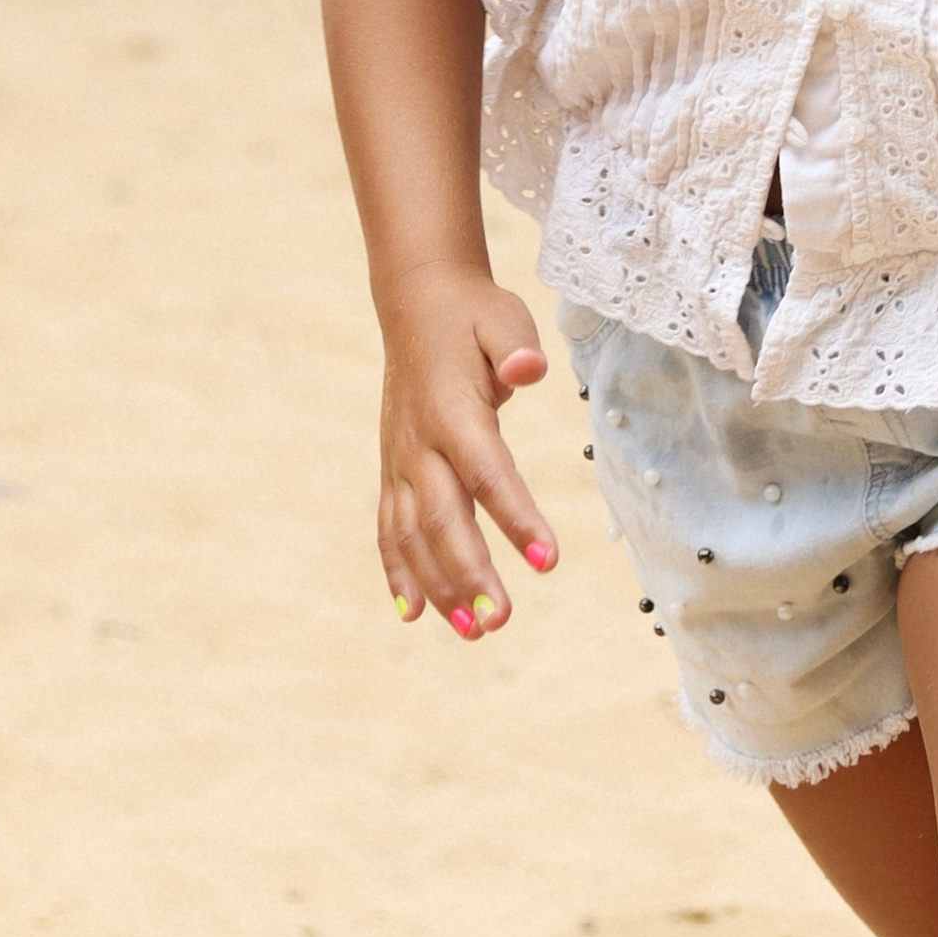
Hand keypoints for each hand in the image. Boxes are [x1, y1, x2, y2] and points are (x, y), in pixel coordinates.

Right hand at [376, 264, 559, 635]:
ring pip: (412, 534)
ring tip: (472, 632)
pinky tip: (415, 613)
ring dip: (438, 585)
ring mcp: (400, 460)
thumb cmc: (473, 315)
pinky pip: (389, 528)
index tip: (548, 560)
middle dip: (470, 574)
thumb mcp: (504, 317)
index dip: (516, 517)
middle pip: (443, 517)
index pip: (487, 472)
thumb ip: (516, 346)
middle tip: (500, 622)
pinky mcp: (392, 469)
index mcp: (452, 410)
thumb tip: (532, 369)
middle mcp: (419, 443)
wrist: (418, 304)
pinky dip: (398, 571)